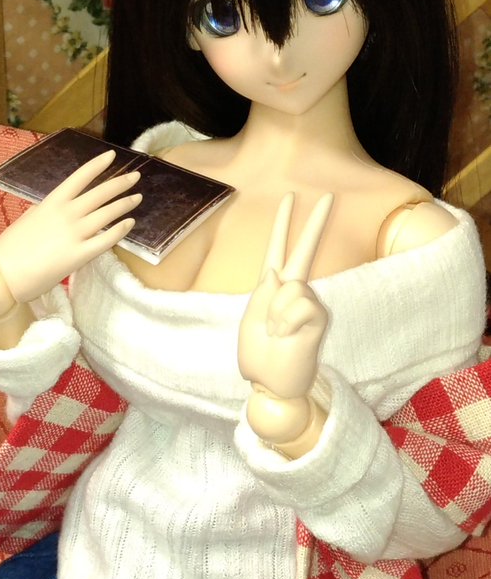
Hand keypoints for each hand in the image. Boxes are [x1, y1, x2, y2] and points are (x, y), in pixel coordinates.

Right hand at [0, 150, 141, 304]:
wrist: (3, 276)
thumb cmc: (10, 249)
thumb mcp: (28, 219)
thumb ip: (46, 211)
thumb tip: (56, 206)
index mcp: (51, 202)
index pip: (79, 177)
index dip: (97, 165)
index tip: (112, 156)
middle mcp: (66, 214)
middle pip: (100, 193)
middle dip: (120, 183)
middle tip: (136, 177)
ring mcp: (74, 234)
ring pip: (107, 214)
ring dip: (124, 204)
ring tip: (137, 198)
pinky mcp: (79, 255)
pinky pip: (106, 240)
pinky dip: (121, 231)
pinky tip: (130, 224)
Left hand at [238, 191, 332, 400]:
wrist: (270, 384)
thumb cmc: (259, 356)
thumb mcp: (251, 319)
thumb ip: (265, 293)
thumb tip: (280, 273)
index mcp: (273, 287)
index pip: (279, 247)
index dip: (284, 223)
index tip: (292, 197)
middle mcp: (294, 290)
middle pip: (306, 249)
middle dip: (315, 223)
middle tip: (329, 194)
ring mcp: (308, 303)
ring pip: (291, 287)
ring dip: (275, 314)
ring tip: (276, 334)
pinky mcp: (318, 317)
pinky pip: (299, 304)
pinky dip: (285, 322)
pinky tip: (286, 338)